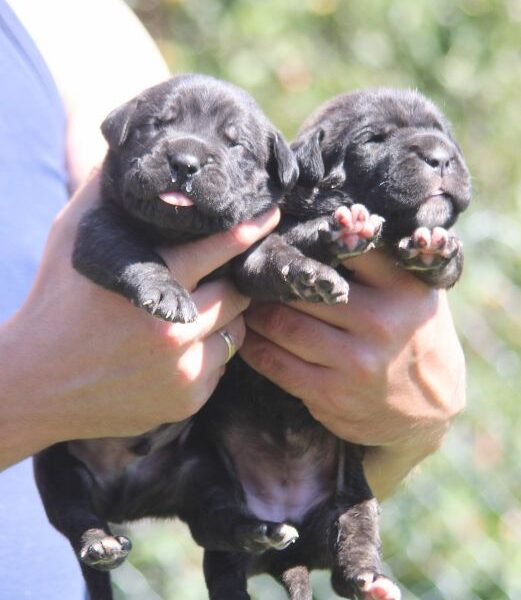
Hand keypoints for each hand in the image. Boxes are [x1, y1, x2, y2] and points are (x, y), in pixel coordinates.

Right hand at [0, 170, 279, 468]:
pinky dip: (209, 353)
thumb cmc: (55, 304)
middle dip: (230, 282)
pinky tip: (180, 347)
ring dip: (223, 318)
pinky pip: (220, 366)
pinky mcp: (187, 401)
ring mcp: (185, 371)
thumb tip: (126, 154)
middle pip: (236, 295)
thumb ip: (105, 193)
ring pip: (236, 332)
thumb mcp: (73, 239)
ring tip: (195, 311)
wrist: (36, 384)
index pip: (221, 249)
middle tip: (217, 276)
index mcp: (155, 284)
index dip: (250, 230)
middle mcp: (176, 331)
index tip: (271, 216)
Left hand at [240, 250, 464, 498]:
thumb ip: (386, 265)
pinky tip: (248, 336)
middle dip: (271, 281)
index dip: (309, 241)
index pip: (348, 248)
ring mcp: (355, 362)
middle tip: (251, 272)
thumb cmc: (416, 338)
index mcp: (403, 289)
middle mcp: (380, 323)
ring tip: (245, 302)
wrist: (430, 410)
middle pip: (304, 289)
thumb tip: (339, 224)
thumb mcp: (418, 295)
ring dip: (256, 313)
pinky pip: (277, 364)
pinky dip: (255, 347)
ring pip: (284, 325)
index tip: (284, 238)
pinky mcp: (331, 394)